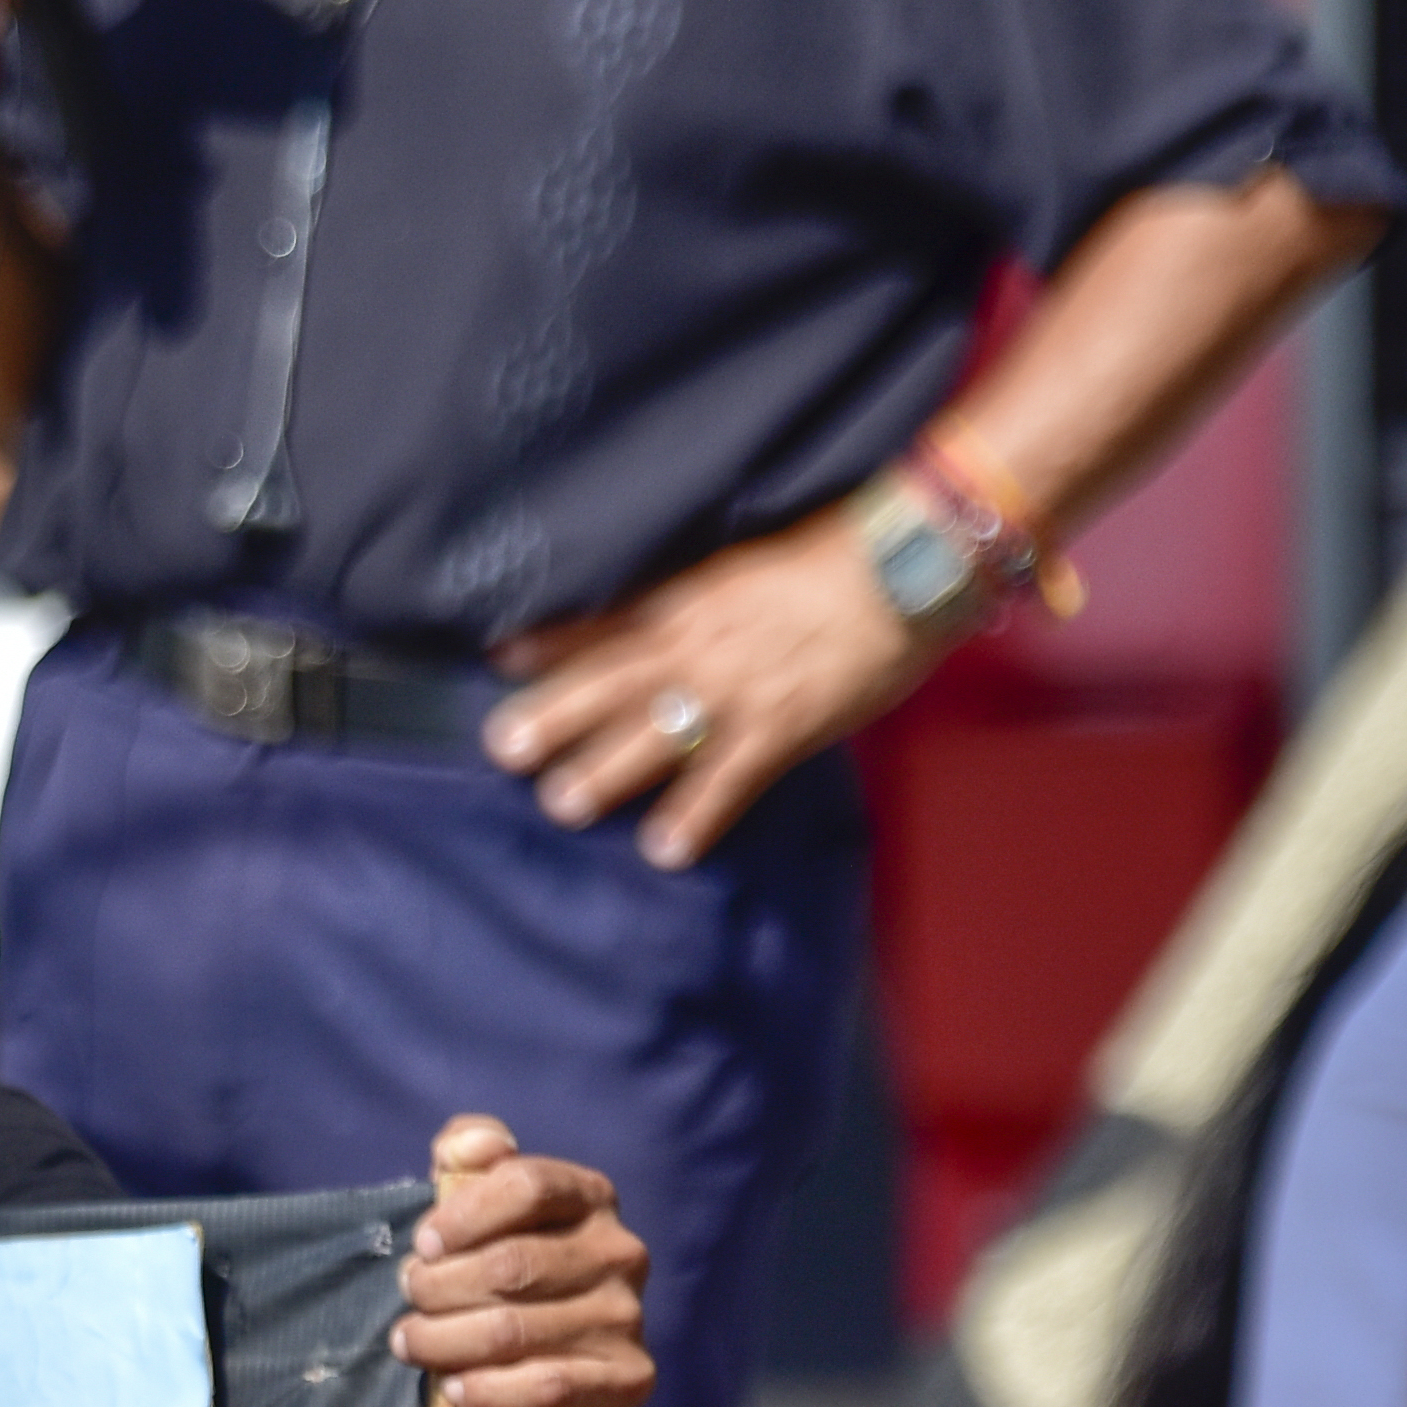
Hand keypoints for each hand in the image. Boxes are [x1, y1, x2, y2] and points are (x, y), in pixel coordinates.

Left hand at [396, 1117, 656, 1406]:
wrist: (539, 1378)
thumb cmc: (496, 1281)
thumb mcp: (477, 1209)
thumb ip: (466, 1160)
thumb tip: (462, 1146)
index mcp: (590, 1198)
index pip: (526, 1185)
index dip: (462, 1215)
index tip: (424, 1246)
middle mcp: (621, 1253)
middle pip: (509, 1264)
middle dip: (438, 1288)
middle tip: (411, 1303)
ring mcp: (627, 1319)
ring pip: (513, 1330)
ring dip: (443, 1343)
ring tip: (413, 1345)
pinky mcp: (627, 1383)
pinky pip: (544, 1388)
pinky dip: (486, 1392)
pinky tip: (456, 1390)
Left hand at [486, 504, 945, 871]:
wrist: (907, 565)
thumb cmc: (837, 558)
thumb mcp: (750, 569)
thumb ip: (702, 603)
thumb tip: (666, 626)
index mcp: (690, 601)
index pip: (608, 623)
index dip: (551, 643)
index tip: (499, 659)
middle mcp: (698, 647)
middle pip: (611, 683)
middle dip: (554, 714)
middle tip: (502, 747)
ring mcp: (735, 691)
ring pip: (654, 734)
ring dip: (604, 770)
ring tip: (561, 803)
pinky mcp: (780, 728)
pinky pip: (727, 780)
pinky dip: (695, 814)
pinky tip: (663, 848)